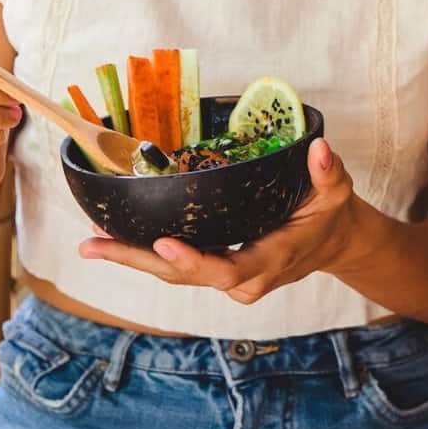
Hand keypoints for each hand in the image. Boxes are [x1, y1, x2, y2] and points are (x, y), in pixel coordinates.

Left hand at [79, 137, 360, 303]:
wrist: (331, 242)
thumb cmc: (329, 215)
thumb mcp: (336, 192)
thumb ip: (328, 173)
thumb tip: (320, 149)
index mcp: (270, 260)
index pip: (227, 268)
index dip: (193, 260)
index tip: (161, 244)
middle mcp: (244, 278)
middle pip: (183, 276)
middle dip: (136, 261)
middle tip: (94, 245)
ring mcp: (227, 279)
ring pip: (173, 274)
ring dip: (130, 258)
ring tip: (91, 241)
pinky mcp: (215, 271)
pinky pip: (176, 267)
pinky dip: (143, 254)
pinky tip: (110, 238)